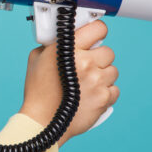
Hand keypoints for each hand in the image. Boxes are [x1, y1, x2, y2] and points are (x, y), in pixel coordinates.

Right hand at [19, 19, 118, 146]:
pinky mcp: (104, 98)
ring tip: (88, 84)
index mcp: (70, 48)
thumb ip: (52, 44)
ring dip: (103, 76)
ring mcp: (97, 81)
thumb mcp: (37, 59)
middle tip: (87, 66)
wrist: (43, 122)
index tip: (95, 38)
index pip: (98, 28)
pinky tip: (91, 96)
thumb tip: (63, 37)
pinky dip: (106, 93)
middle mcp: (86, 63)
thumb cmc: (38, 92)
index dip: (97, 32)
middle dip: (99, 58)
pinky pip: (114, 90)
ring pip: (113, 71)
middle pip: (109, 51)